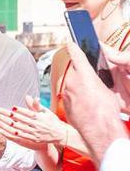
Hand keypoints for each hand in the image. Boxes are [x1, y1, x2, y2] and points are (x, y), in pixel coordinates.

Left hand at [0, 95, 64, 151]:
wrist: (61, 134)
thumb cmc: (52, 121)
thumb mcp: (46, 111)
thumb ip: (36, 105)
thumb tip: (29, 96)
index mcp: (39, 117)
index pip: (27, 113)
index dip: (19, 111)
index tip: (10, 108)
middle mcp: (36, 125)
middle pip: (18, 120)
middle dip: (5, 116)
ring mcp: (34, 133)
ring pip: (16, 128)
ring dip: (4, 124)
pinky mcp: (32, 139)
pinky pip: (18, 136)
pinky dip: (9, 133)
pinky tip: (0, 130)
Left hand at [63, 42, 127, 159]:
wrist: (98, 128)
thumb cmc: (106, 109)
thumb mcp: (107, 90)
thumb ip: (97, 82)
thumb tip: (94, 83)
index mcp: (85, 74)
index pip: (77, 55)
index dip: (73, 47)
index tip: (69, 42)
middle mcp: (72, 81)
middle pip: (73, 71)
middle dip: (79, 72)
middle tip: (87, 78)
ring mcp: (66, 92)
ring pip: (70, 84)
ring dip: (77, 86)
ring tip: (89, 95)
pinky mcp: (64, 103)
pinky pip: (69, 95)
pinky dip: (75, 97)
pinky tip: (85, 103)